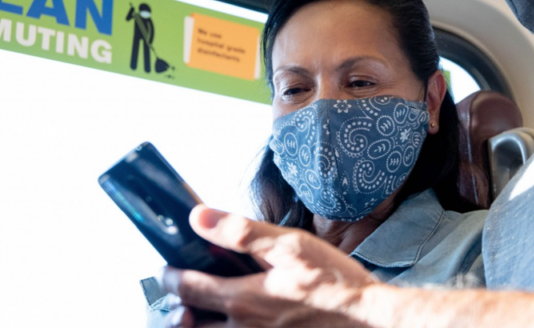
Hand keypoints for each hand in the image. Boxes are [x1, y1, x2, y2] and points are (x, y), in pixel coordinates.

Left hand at [160, 206, 377, 327]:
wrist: (367, 319)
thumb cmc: (333, 281)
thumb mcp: (289, 245)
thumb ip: (240, 232)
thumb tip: (198, 217)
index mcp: (242, 298)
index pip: (185, 288)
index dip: (169, 275)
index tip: (166, 266)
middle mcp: (243, 327)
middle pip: (189, 324)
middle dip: (177, 309)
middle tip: (179, 295)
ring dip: (197, 325)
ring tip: (198, 311)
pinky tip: (236, 321)